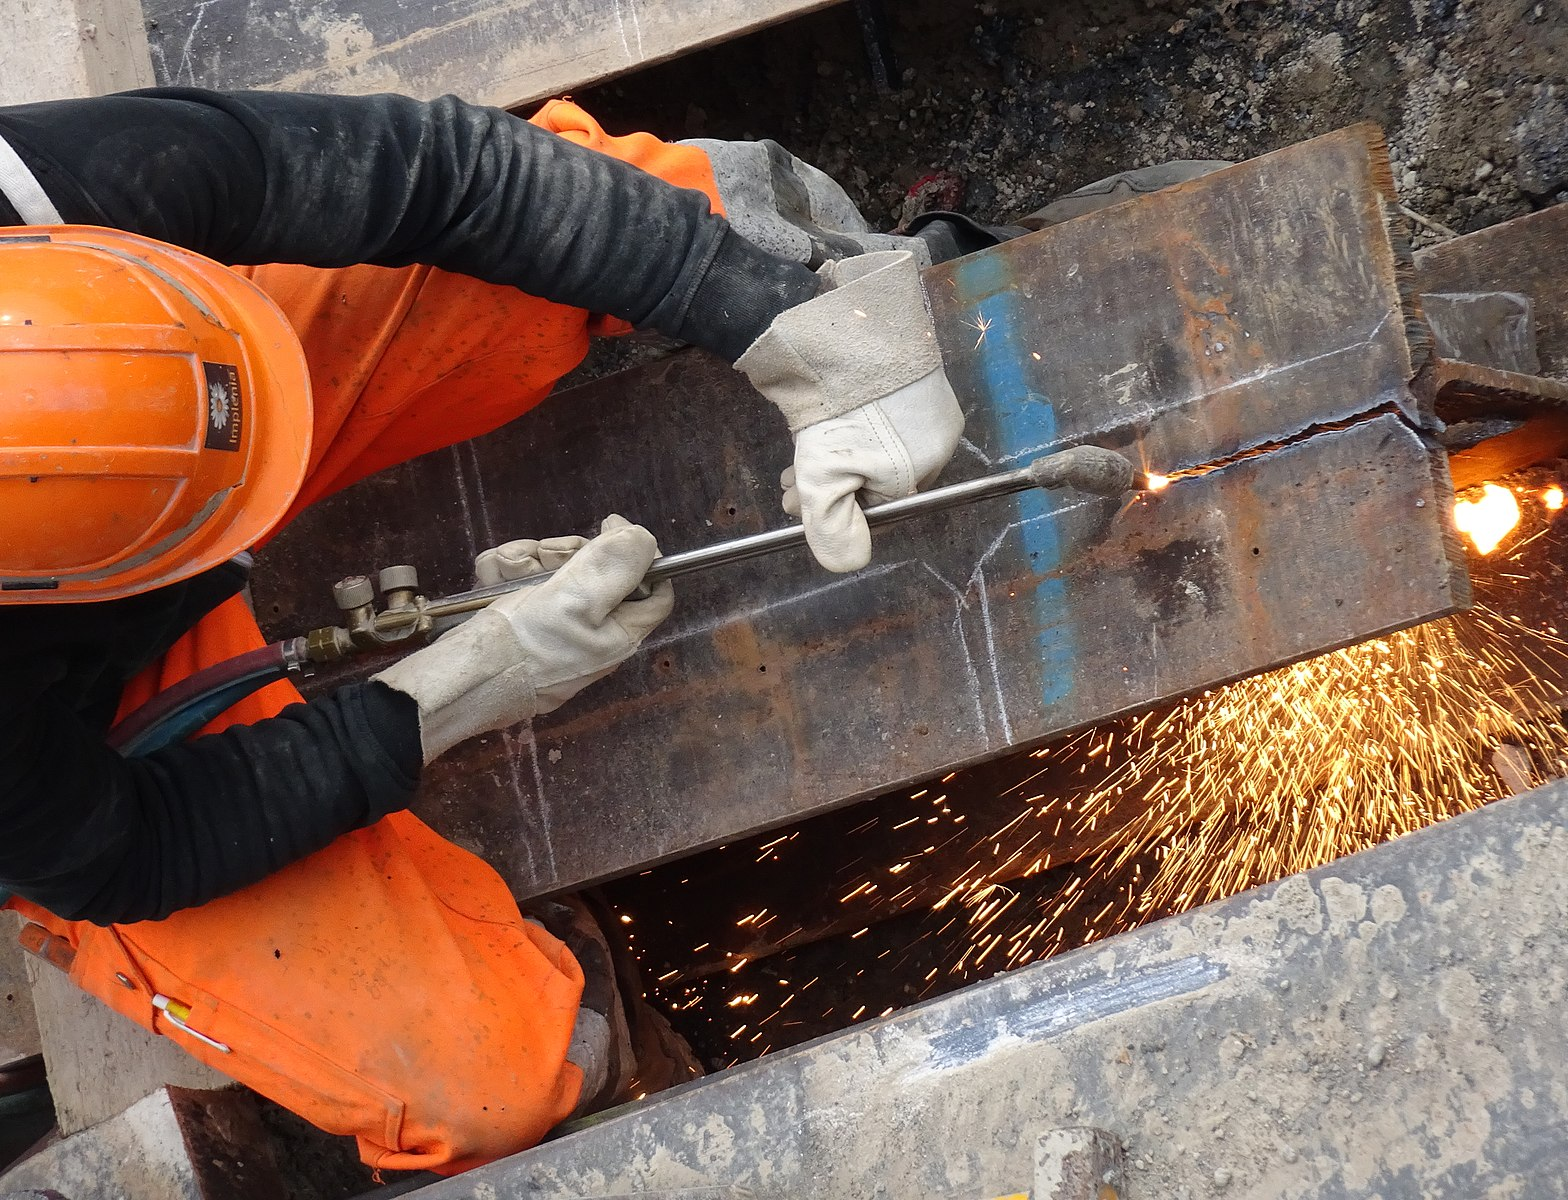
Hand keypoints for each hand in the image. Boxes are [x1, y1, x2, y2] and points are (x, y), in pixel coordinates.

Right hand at [374, 515, 671, 762]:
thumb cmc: (520, 647)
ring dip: (527, 563)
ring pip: (553, 575)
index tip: (606, 529)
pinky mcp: (521, 633)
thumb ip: (616, 566)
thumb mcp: (576, 598)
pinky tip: (491, 584)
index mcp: (620, 636)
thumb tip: (643, 538)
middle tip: (543, 559)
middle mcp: (594, 638)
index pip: (653, 589)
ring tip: (506, 575)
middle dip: (565, 554)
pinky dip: (504, 579)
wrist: (456, 685)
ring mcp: (556, 636)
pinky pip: (522, 591)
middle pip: (597, 574)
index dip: (636, 554)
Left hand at [735, 250, 963, 572]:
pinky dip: (852, 419)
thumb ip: (833, 527)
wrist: (841, 331)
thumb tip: (847, 564)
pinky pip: (882, 408)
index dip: (834, 507)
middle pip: (876, 473)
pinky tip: (822, 414)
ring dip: (833, 454)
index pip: (877, 503)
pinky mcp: (915, 369)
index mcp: (923, 467)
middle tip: (788, 480)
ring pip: (875, 441)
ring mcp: (928, 398)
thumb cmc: (837, 412)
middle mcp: (936, 435)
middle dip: (829, 484)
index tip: (796, 502)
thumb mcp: (825, 479)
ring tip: (797, 448)